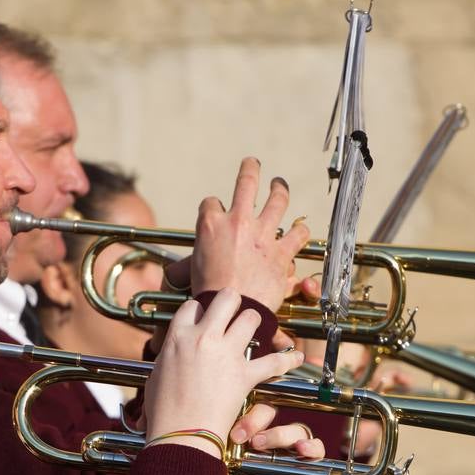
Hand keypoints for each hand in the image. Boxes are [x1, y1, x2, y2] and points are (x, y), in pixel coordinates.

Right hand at [144, 290, 303, 458]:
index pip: (194, 305)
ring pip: (251, 317)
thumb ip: (170, 356)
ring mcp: (226, 354)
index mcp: (178, 337)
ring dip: (254, 323)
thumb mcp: (157, 374)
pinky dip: (287, 360)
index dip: (201, 311)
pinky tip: (295, 357)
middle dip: (233, 301)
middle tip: (234, 312)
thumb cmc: (163, 411)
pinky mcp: (244, 375)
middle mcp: (203, 338)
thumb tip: (173, 352)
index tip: (205, 319)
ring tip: (255, 330)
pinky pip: (274, 361)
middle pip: (226, 298)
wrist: (179, 435)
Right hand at [191, 158, 310, 311]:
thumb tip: (175, 272)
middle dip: (250, 168)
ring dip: (280, 190)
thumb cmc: (209, 294)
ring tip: (279, 186)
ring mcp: (263, 235)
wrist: (232, 310)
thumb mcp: (192, 270)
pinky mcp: (281, 252)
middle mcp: (239, 222)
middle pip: (247, 182)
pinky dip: (299, 232)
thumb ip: (194, 259)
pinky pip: (298, 234)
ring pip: (278, 200)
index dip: (213, 208)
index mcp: (212, 224)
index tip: (215, 213)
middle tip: (252, 163)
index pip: (211, 203)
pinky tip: (299, 230)